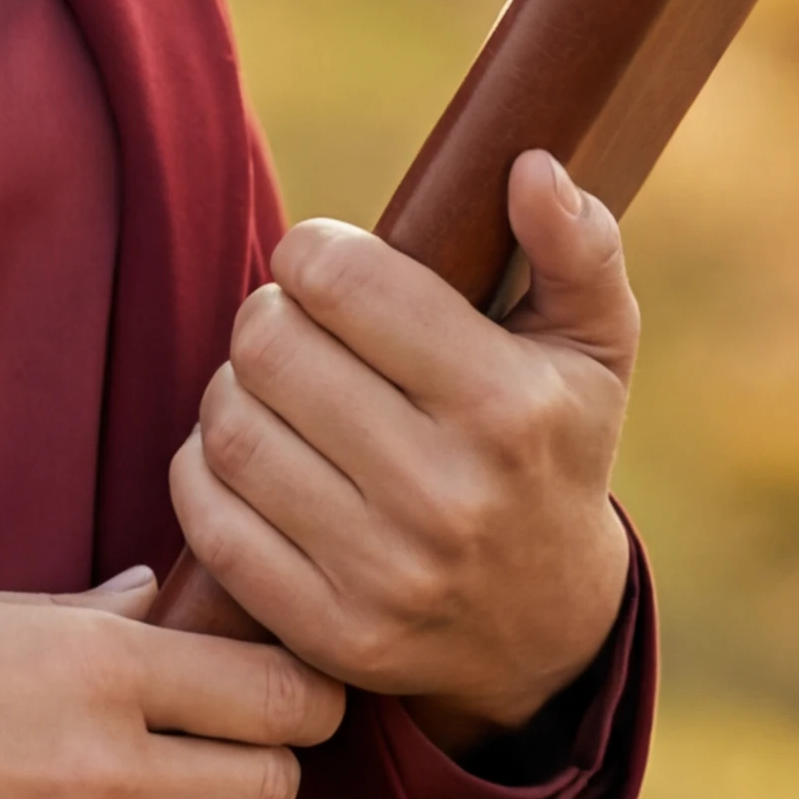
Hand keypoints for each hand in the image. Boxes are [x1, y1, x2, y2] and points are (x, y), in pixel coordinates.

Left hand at [167, 149, 636, 749]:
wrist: (543, 627)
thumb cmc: (553, 450)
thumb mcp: (594, 350)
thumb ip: (577, 248)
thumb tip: (531, 168)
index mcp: (508, 408)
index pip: (345, 284)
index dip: (313, 253)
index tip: (323, 264)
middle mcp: (447, 495)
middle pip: (272, 350)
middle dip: (268, 316)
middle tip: (290, 323)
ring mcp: (384, 573)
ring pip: (232, 430)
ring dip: (230, 389)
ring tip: (269, 387)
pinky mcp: (328, 630)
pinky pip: (211, 517)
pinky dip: (204, 469)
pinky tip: (246, 453)